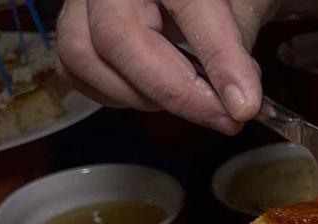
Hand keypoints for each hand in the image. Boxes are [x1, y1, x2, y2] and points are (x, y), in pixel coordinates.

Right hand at [55, 0, 276, 133]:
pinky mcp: (71, 27)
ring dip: (140, 96)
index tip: (245, 105)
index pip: (191, 5)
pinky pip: (74, 70)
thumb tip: (238, 101)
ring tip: (188, 100)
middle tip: (223, 118)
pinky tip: (153, 94)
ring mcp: (81, 2)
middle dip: (175, 92)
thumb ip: (236, 51)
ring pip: (83, 56)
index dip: (220, 59)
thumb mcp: (238, 8)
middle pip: (117, 37)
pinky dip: (114, 94)